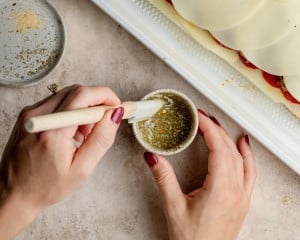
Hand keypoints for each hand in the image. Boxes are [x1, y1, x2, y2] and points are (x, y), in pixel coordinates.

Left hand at [0, 85, 123, 238]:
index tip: (116, 106)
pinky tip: (71, 132)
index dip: (105, 96)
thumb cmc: (47, 186)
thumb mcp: (82, 169)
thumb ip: (101, 139)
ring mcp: (30, 114)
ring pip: (67, 95)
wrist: (14, 193)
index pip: (83, 96)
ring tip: (84, 134)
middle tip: (103, 122)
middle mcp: (38, 117)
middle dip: (96, 102)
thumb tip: (115, 115)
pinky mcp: (28, 115)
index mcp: (53, 132)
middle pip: (76, 91)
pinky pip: (56, 102)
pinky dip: (71, 111)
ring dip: (83, 108)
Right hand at [144, 110, 255, 239]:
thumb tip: (153, 157)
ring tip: (217, 126)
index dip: (209, 129)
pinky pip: (250, 171)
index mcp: (220, 189)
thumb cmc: (192, 239)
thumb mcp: (173, 207)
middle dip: (216, 130)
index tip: (200, 117)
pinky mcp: (242, 200)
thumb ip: (164, 179)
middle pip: (229, 150)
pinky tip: (243, 145)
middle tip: (203, 118)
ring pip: (240, 158)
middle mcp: (236, 190)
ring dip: (229, 139)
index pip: (218, 149)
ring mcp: (242, 195)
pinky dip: (247, 155)